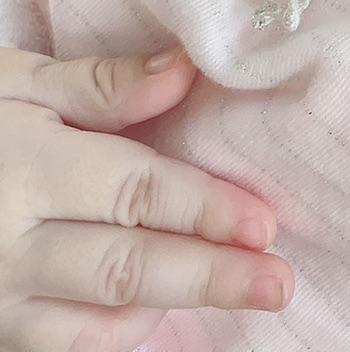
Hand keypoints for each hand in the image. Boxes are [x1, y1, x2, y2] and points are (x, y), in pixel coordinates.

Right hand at [0, 44, 293, 349]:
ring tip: (242, 298)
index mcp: (27, 167)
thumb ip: (100, 84)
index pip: (135, 192)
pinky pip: (59, 349)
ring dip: (173, 311)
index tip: (266, 222)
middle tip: (278, 282)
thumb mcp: (12, 82)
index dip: (205, 208)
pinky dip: (116, 338)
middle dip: (209, 274)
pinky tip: (162, 318)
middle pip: (126, 266)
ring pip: (95, 321)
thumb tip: (186, 70)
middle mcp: (10, 245)